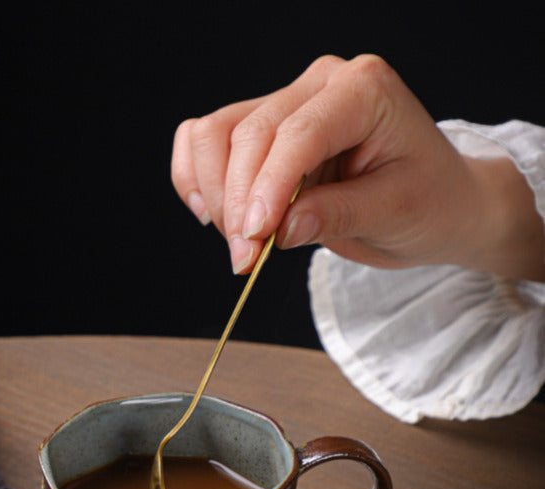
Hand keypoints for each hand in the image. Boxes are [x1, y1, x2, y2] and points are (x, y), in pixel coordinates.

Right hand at [171, 54, 543, 279]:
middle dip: (237, 203)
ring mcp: (286, 104)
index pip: (297, 133)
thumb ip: (337, 215)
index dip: (266, 188)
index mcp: (363, 90)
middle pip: (247, 133)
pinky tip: (208, 213)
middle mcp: (319, 86)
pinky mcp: (262, 131)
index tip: (254, 239)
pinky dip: (195, 176)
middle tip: (244, 260)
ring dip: (213, 193)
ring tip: (238, 244)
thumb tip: (280, 230)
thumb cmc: (427, 201)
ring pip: (215, 134)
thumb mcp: (396, 213)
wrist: (434, 202)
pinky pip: (204, 140)